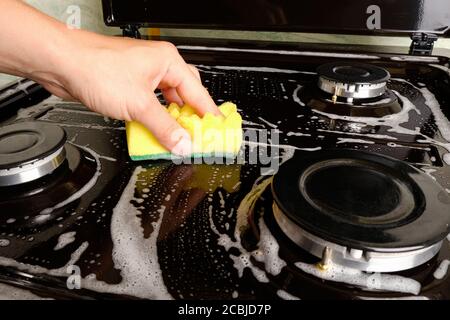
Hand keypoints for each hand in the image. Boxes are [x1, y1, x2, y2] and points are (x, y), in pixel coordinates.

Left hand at [43, 37, 219, 154]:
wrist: (61, 64)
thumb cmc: (96, 67)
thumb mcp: (139, 105)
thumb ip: (165, 127)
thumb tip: (183, 143)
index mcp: (168, 62)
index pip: (198, 93)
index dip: (209, 115)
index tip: (216, 132)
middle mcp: (156, 66)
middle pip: (184, 96)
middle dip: (190, 118)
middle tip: (197, 137)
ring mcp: (141, 75)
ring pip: (165, 101)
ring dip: (169, 120)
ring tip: (175, 138)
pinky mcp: (127, 86)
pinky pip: (149, 105)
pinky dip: (153, 119)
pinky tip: (153, 131)